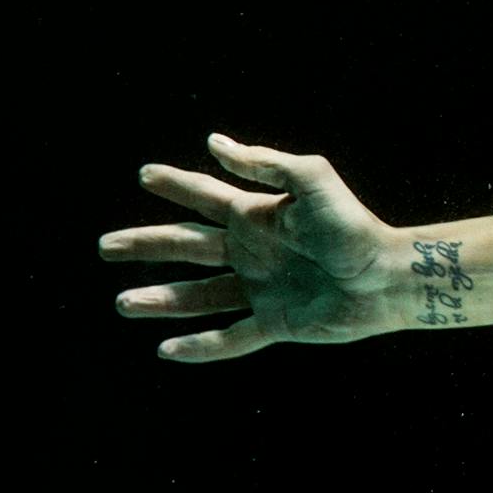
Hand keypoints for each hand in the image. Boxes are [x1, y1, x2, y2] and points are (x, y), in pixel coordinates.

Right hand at [102, 134, 401, 364]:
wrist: (387, 277)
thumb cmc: (353, 225)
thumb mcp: (311, 179)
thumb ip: (263, 163)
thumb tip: (214, 143)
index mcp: (259, 215)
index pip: (206, 197)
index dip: (176, 185)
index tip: (144, 174)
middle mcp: (253, 251)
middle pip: (187, 247)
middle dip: (147, 245)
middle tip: (105, 246)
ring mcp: (262, 289)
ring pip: (198, 296)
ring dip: (161, 300)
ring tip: (124, 301)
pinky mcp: (276, 323)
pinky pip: (229, 338)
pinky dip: (199, 346)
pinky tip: (165, 350)